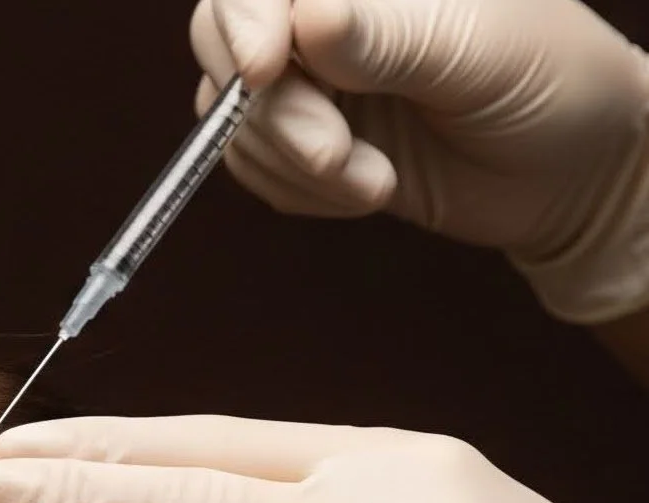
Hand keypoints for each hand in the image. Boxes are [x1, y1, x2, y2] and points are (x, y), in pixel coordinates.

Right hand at [189, 0, 648, 323]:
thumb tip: (306, 19)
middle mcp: (329, 16)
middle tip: (334, 155)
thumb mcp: (474, 54)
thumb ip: (386, 38)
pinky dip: (299, 192)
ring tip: (375, 182)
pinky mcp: (306, 139)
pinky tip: (364, 189)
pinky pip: (254, 168)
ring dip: (297, 167)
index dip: (244, 20)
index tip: (263, 72)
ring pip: (236, 120)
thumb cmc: (550, 85)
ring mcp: (312, 79)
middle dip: (271, 114)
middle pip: (225, 43)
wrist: (568, 175)